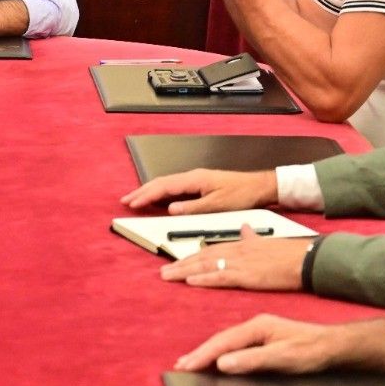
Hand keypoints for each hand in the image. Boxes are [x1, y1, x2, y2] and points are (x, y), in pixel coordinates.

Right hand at [121, 168, 278, 213]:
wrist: (259, 186)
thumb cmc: (242, 195)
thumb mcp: (218, 205)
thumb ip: (193, 207)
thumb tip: (170, 208)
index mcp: (195, 179)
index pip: (164, 186)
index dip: (146, 195)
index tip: (132, 203)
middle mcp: (192, 176)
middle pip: (161, 182)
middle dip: (142, 191)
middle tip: (125, 200)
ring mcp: (195, 179)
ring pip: (166, 183)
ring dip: (149, 191)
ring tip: (135, 199)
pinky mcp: (199, 184)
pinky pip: (173, 187)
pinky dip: (160, 192)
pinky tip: (156, 197)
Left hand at [159, 229, 308, 290]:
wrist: (306, 258)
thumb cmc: (289, 252)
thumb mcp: (266, 240)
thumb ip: (251, 236)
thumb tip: (244, 228)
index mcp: (240, 245)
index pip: (210, 249)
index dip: (192, 256)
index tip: (177, 261)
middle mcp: (236, 252)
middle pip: (202, 257)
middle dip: (181, 264)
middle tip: (163, 271)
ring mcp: (240, 264)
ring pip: (206, 266)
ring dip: (184, 271)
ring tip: (167, 276)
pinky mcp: (247, 276)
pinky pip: (221, 277)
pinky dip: (205, 279)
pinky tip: (190, 281)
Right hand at [174, 313, 348, 373]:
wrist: (335, 346)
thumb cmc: (311, 352)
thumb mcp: (284, 358)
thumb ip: (253, 360)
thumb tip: (222, 363)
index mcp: (257, 326)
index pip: (223, 342)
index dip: (203, 355)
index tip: (186, 366)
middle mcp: (255, 325)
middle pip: (221, 339)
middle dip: (200, 353)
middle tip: (180, 366)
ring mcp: (259, 331)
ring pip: (227, 342)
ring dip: (208, 353)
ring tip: (191, 363)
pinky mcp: (264, 339)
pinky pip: (235, 345)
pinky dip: (221, 353)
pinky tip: (216, 359)